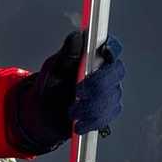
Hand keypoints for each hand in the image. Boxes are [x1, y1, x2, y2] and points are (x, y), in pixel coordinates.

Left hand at [9, 32, 125, 153]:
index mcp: (94, 57)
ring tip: (72, 111)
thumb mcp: (54, 68)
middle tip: (79, 92)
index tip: (105, 52)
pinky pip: (108, 116)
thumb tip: (77, 37)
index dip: (113, 48)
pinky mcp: (108, 110)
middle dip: (98, 84)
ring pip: (112, 97)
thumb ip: (67, 54)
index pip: (112, 47)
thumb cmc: (52, 85)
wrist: (46, 113)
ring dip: (91, 106)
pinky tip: (79, 123)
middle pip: (116, 73)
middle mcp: (107, 72)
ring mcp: (110, 91)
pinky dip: (92, 121)